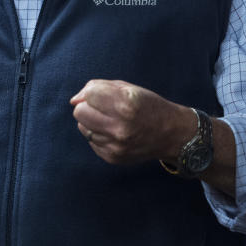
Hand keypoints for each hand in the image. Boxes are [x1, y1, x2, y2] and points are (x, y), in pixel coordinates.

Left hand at [70, 79, 190, 164]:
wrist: (171, 134)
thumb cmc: (148, 106)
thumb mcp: (128, 88)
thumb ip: (98, 87)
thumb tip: (74, 99)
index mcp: (126, 104)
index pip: (89, 95)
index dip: (92, 92)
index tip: (101, 95)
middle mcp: (120, 127)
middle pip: (80, 112)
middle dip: (87, 107)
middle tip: (103, 108)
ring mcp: (116, 145)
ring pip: (83, 127)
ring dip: (92, 122)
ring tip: (110, 120)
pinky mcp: (113, 157)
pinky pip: (91, 142)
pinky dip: (99, 135)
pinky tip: (114, 133)